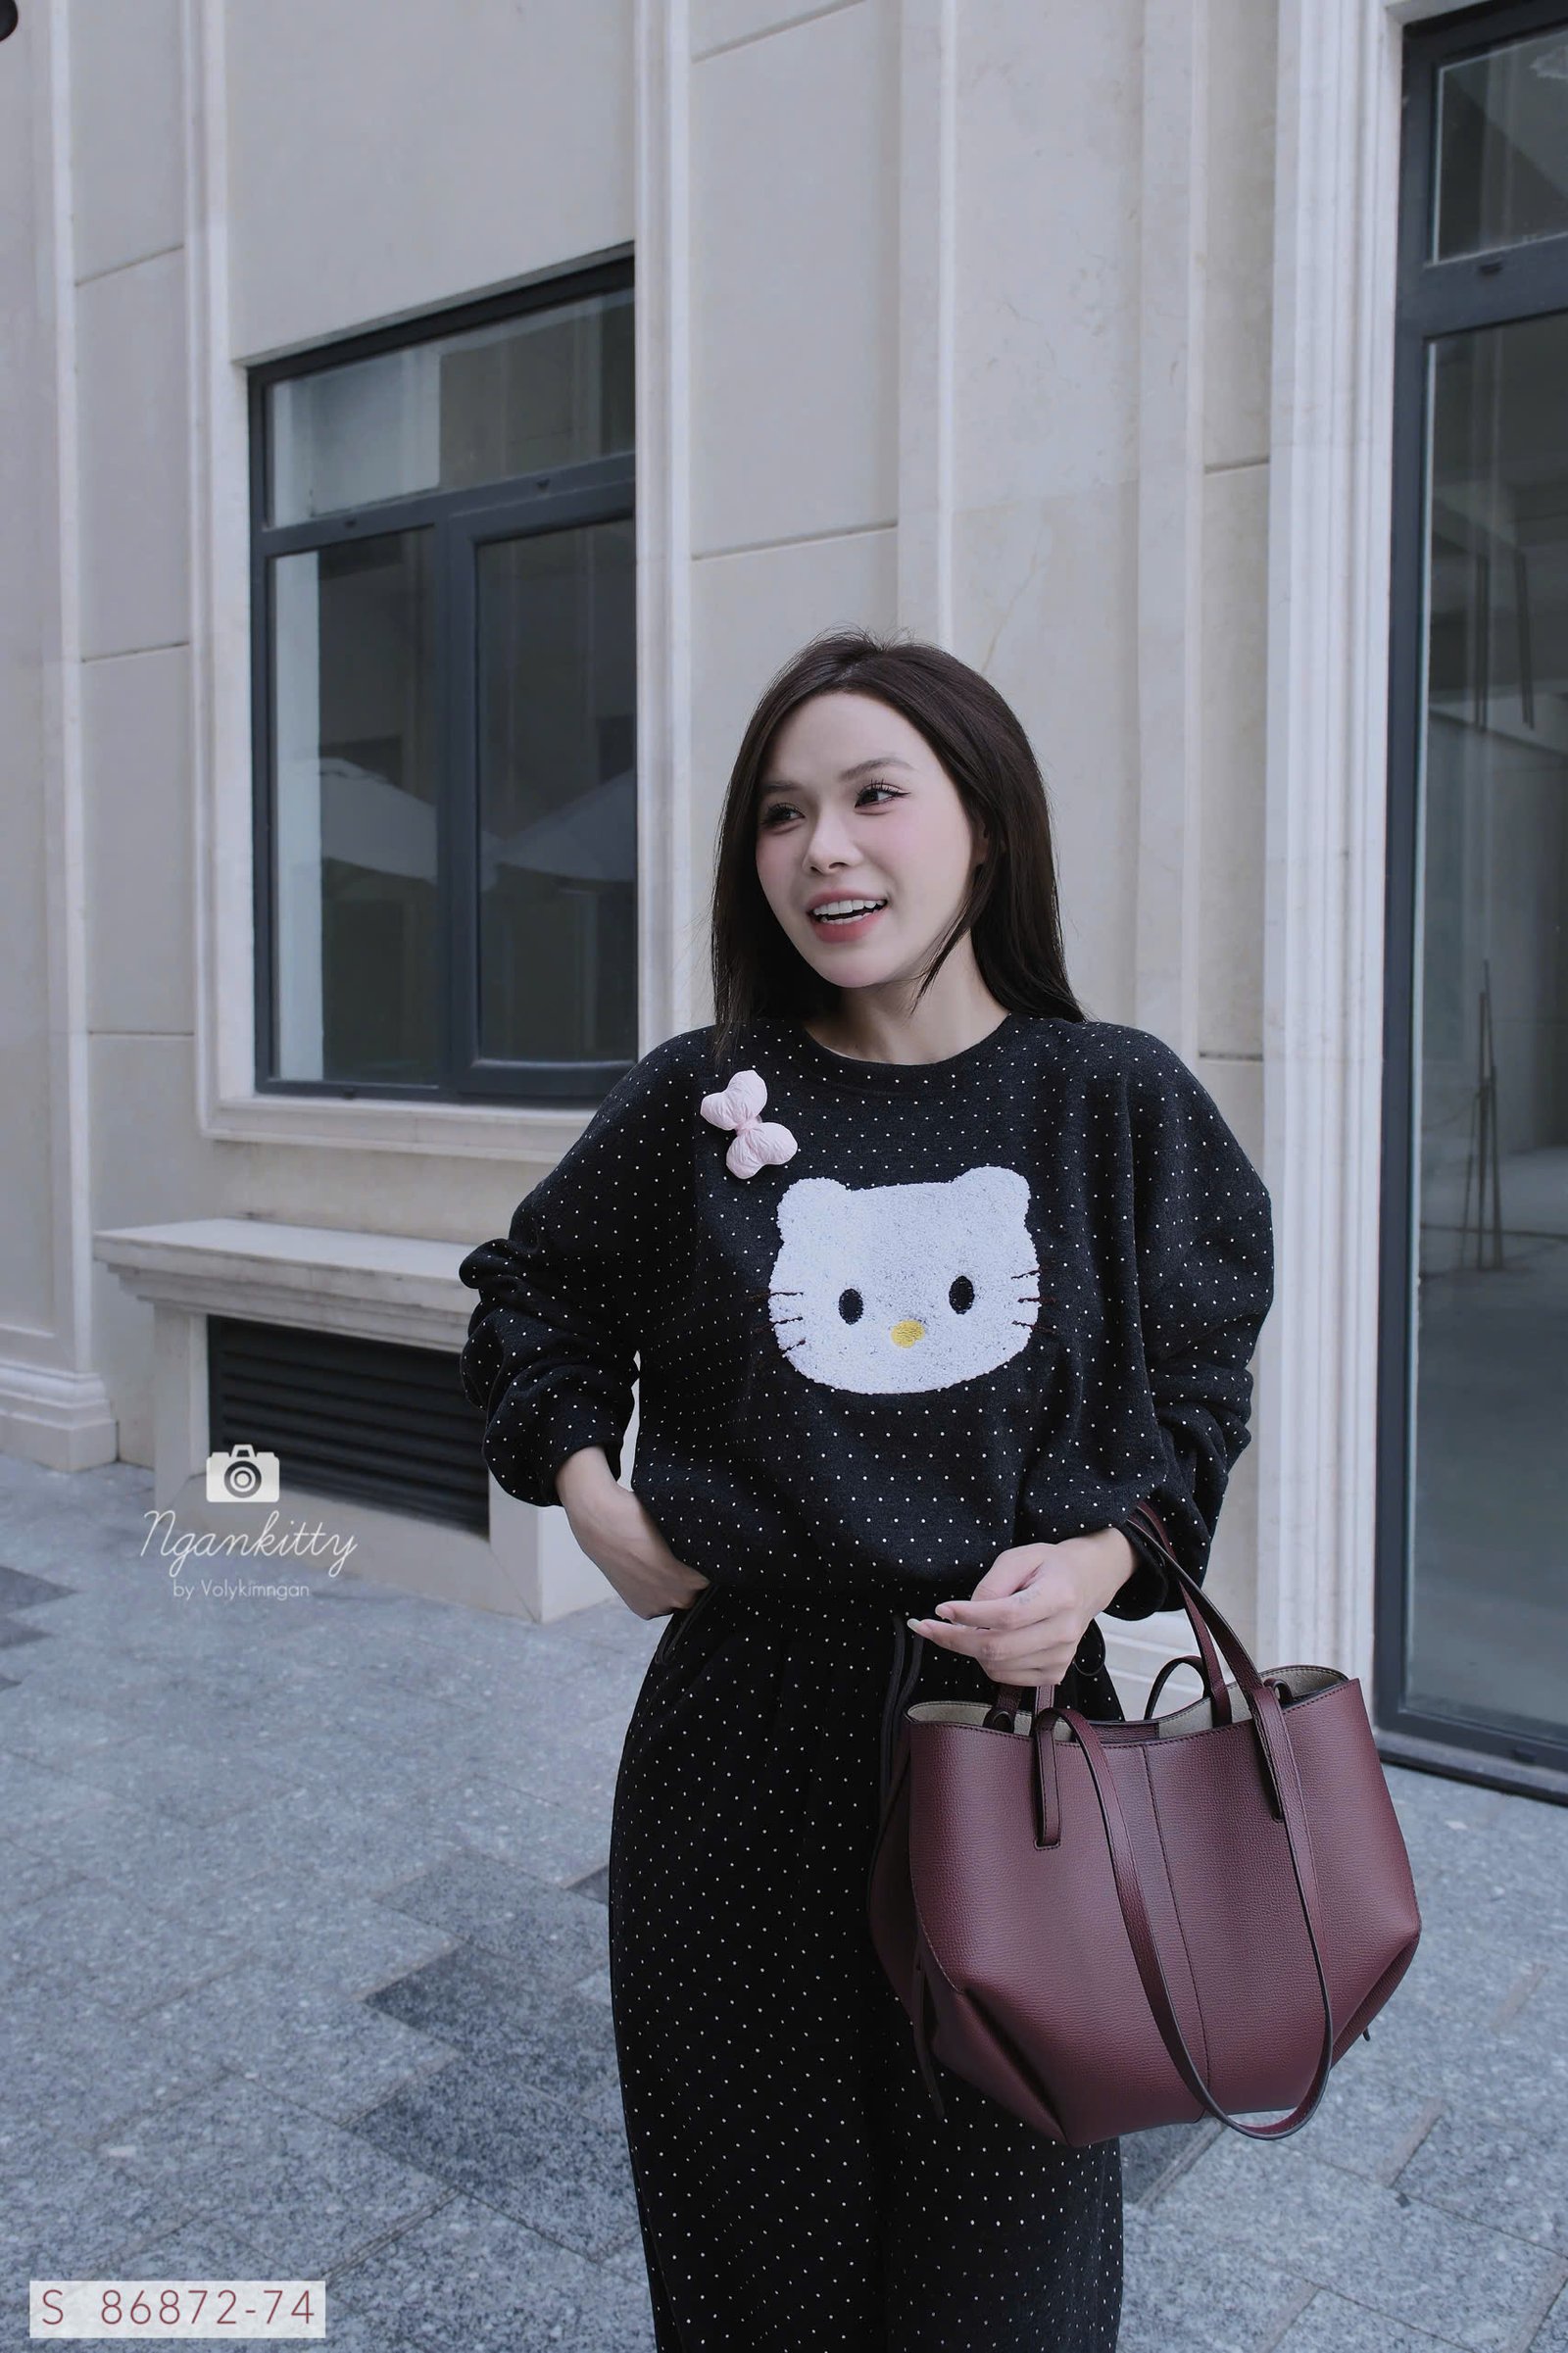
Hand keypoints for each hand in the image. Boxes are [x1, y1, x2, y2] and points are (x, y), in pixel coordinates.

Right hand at [559, 1461, 711, 1621]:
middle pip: (698, 1591)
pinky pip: (660, 1604)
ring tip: (661, 1562)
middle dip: (693, 1576)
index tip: (703, 1551)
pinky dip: (658, 1592)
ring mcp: (661, 1606)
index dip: (710, 1562)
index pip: (716, 1575)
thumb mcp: (680, 1528)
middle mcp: (681, 1598)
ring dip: (676, 1587)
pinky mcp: (644, 1610)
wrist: (602, 1524)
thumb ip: (699, 1545)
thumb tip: (717, 1550)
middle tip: (680, 1556)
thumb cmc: (642, 1518)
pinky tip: (648, 1571)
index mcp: (696, 1578)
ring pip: (679, 1599)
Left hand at [907, 1529, 1137, 1687]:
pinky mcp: (1054, 1673)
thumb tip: (964, 1615)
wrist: (1087, 1583)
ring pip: (996, 1666)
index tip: (941, 1609)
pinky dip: (986, 1661)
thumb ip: (991, 1584)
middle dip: (954, 1639)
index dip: (969, 1616)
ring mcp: (1061, 1657)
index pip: (1007, 1616)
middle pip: (997, 1648)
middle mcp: (1064, 1631)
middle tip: (926, 1627)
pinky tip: (986, 1641)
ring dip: (968, 1649)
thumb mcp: (1019, 1557)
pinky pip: (1005, 1676)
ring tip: (963, 1627)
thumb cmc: (1050, 1567)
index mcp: (1059, 1596)